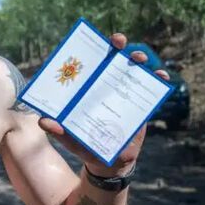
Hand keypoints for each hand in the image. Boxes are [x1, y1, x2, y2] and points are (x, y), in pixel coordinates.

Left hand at [38, 32, 169, 176]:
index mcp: (86, 89)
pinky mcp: (138, 104)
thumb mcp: (71, 139)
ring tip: (140, 59)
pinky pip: (149, 88)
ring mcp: (122, 93)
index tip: (94, 41)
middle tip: (119, 42)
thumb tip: (43, 121)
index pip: (88, 64)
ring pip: (132, 70)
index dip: (92, 49)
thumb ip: (59, 132)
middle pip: (111, 60)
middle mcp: (104, 86)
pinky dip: (157, 79)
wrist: (110, 163)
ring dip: (138, 59)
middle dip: (117, 46)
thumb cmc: (85, 147)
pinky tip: (161, 76)